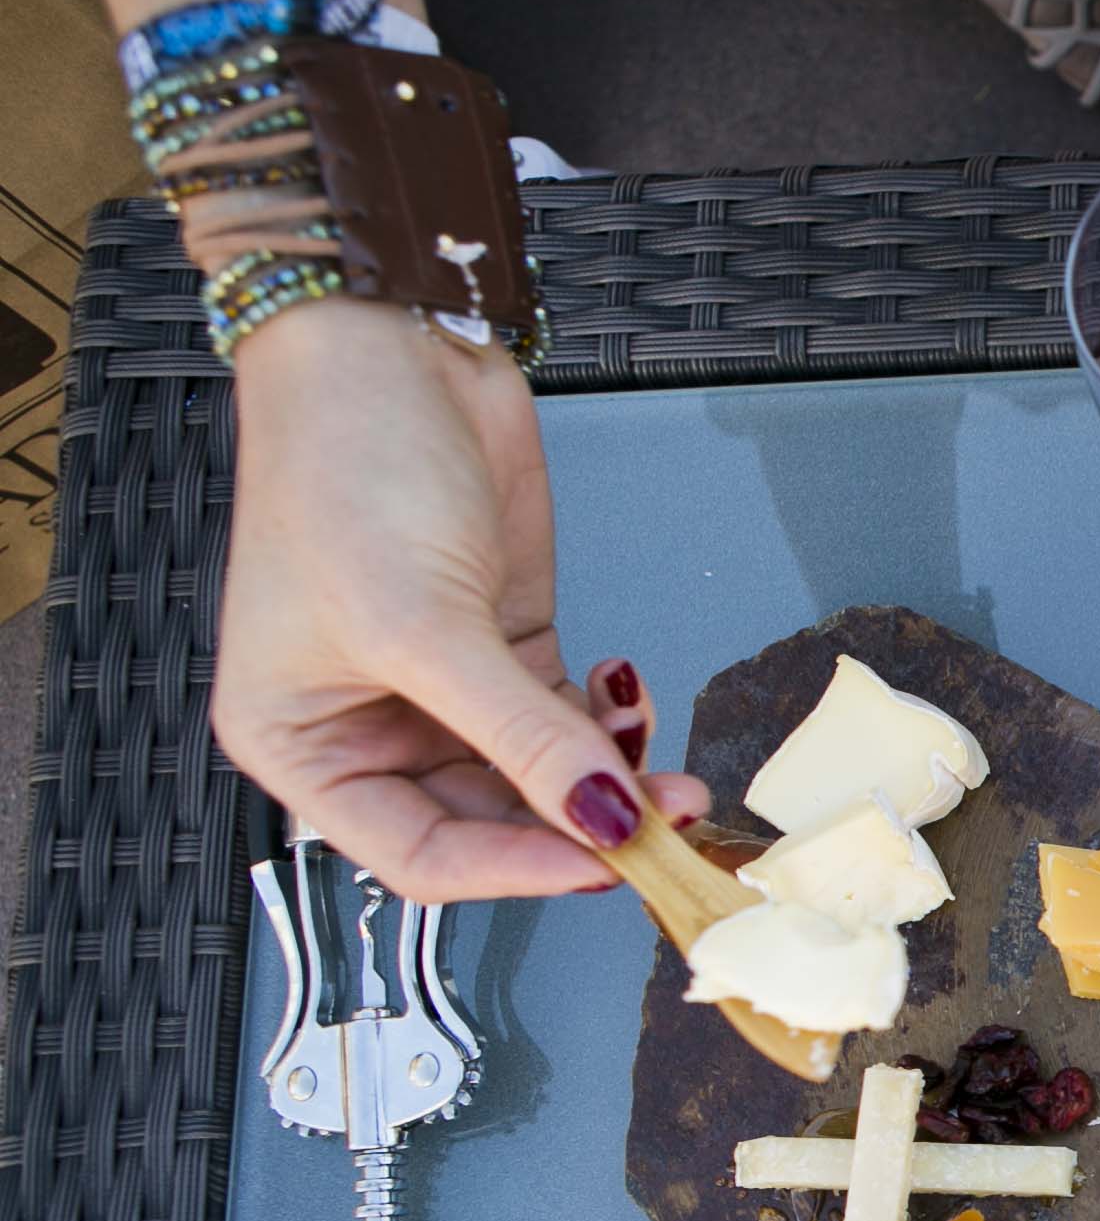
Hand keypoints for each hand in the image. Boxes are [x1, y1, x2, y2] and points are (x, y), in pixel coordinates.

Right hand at [214, 300, 706, 901]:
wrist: (382, 349)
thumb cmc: (344, 472)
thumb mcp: (424, 625)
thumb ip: (521, 736)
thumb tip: (604, 820)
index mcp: (302, 742)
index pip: (423, 855)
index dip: (518, 871)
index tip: (610, 861)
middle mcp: (367, 725)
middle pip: (493, 822)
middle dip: (583, 825)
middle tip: (671, 818)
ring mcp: (443, 685)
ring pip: (541, 774)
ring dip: (610, 777)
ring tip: (675, 771)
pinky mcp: (503, 638)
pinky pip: (565, 717)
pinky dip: (608, 722)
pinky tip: (631, 694)